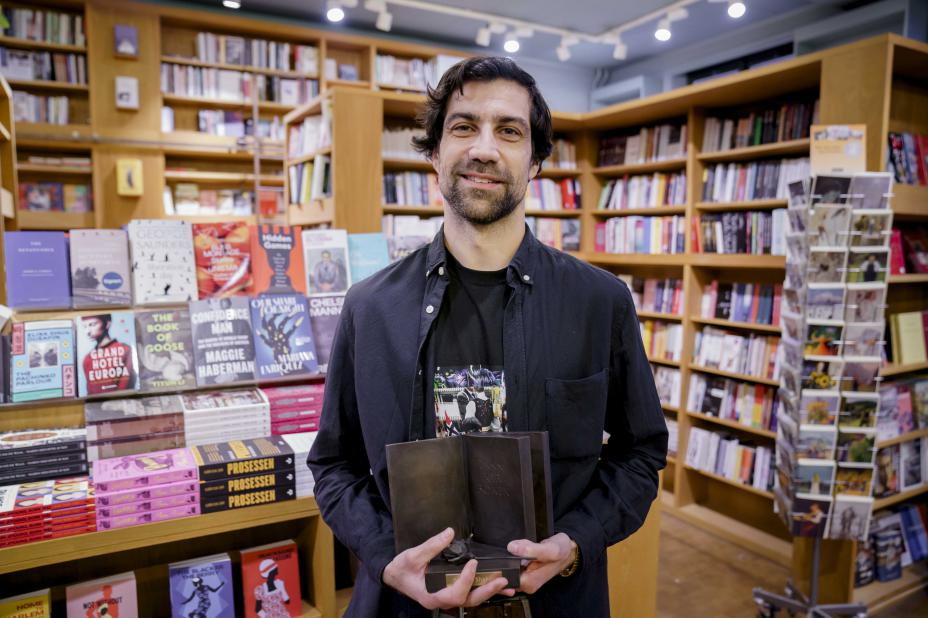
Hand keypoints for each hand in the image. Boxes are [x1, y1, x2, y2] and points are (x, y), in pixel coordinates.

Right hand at [383, 528, 514, 609]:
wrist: (394, 576)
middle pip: (467, 601)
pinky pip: (468, 593)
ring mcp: (446, 598)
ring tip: (506, 585)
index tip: (473, 564)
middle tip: (501, 581)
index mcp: (431, 595)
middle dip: (486, 591)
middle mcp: (441, 600)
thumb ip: (431, 545)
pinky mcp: (450, 591)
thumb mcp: (412, 555)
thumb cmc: (401, 569)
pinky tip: (496, 585)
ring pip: (470, 600)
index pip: (454, 593)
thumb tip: (449, 532)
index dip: (466, 580)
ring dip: (488, 592)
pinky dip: (483, 590)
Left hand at [507, 533, 576, 593]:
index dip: (501, 566)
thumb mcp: (551, 549)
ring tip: (521, 547)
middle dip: (506, 559)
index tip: (504, 554)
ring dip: (509, 557)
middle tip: (517, 547)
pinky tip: (520, 549)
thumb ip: (533, 549)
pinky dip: (512, 556)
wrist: (568, 550)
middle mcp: (526, 584)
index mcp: (530, 583)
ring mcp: (525, 579)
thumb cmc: (561, 550)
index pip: (504, 579)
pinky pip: (511, 565)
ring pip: (507, 568)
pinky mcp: (524, 573)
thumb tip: (513, 548)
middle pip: (504, 574)